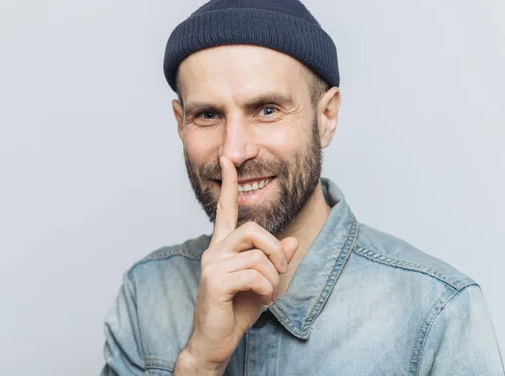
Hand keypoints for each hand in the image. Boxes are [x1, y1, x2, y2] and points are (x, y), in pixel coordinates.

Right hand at [180, 156, 298, 371]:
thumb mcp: (263, 283)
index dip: (229, 186)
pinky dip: (266, 288)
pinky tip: (261, 299)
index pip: (225, 210)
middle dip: (276, 249)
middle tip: (282, 268)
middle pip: (252, 229)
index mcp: (223, 248)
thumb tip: (292, 240)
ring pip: (257, 254)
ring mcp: (212, 264)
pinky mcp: (214, 280)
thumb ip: (275, 261)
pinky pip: (254, 273)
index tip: (229, 161)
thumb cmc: (235, 312)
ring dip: (273, 276)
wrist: (215, 342)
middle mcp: (214, 251)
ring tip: (268, 292)